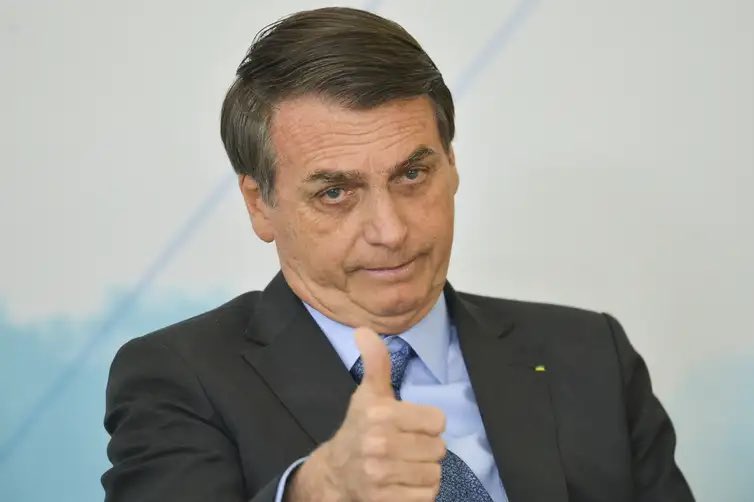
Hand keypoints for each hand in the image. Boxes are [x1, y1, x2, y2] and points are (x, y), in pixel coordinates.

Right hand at [287, 327, 446, 501]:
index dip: (427, 424)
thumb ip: (376, 362)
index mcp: (380, 414)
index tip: (409, 425)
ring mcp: (381, 475)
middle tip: (405, 447)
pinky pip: (427, 497)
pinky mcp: (385, 501)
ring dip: (423, 472)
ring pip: (434, 474)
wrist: (336, 472)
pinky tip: (401, 483)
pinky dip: (419, 493)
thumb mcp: (369, 394)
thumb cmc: (360, 428)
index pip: (438, 421)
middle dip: (425, 449)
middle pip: (438, 450)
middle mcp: (379, 444)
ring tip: (404, 465)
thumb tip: (363, 330)